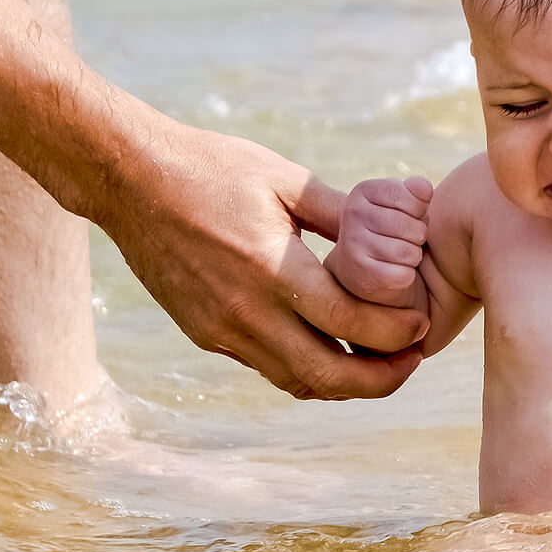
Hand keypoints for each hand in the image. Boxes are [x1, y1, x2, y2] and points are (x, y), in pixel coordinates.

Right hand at [97, 123, 428, 398]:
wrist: (129, 180)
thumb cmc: (213, 168)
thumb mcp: (286, 181)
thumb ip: (343, 214)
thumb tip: (399, 231)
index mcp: (272, 271)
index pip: (349, 326)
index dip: (396, 334)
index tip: (422, 324)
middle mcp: (246, 313)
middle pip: (327, 375)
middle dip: (380, 380)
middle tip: (413, 361)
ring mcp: (222, 331)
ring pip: (297, 382)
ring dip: (345, 383)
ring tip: (381, 363)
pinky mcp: (206, 335)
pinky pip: (268, 368)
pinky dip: (308, 370)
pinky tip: (332, 349)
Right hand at [324, 177, 433, 308]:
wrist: (361, 269)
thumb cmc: (391, 231)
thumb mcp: (402, 205)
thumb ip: (416, 192)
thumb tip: (424, 188)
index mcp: (364, 191)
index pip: (408, 195)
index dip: (419, 210)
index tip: (411, 216)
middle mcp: (353, 214)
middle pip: (410, 225)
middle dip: (418, 235)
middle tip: (407, 240)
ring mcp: (353, 244)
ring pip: (408, 252)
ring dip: (413, 256)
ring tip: (401, 255)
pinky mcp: (360, 275)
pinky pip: (403, 275)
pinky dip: (406, 276)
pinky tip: (394, 271)